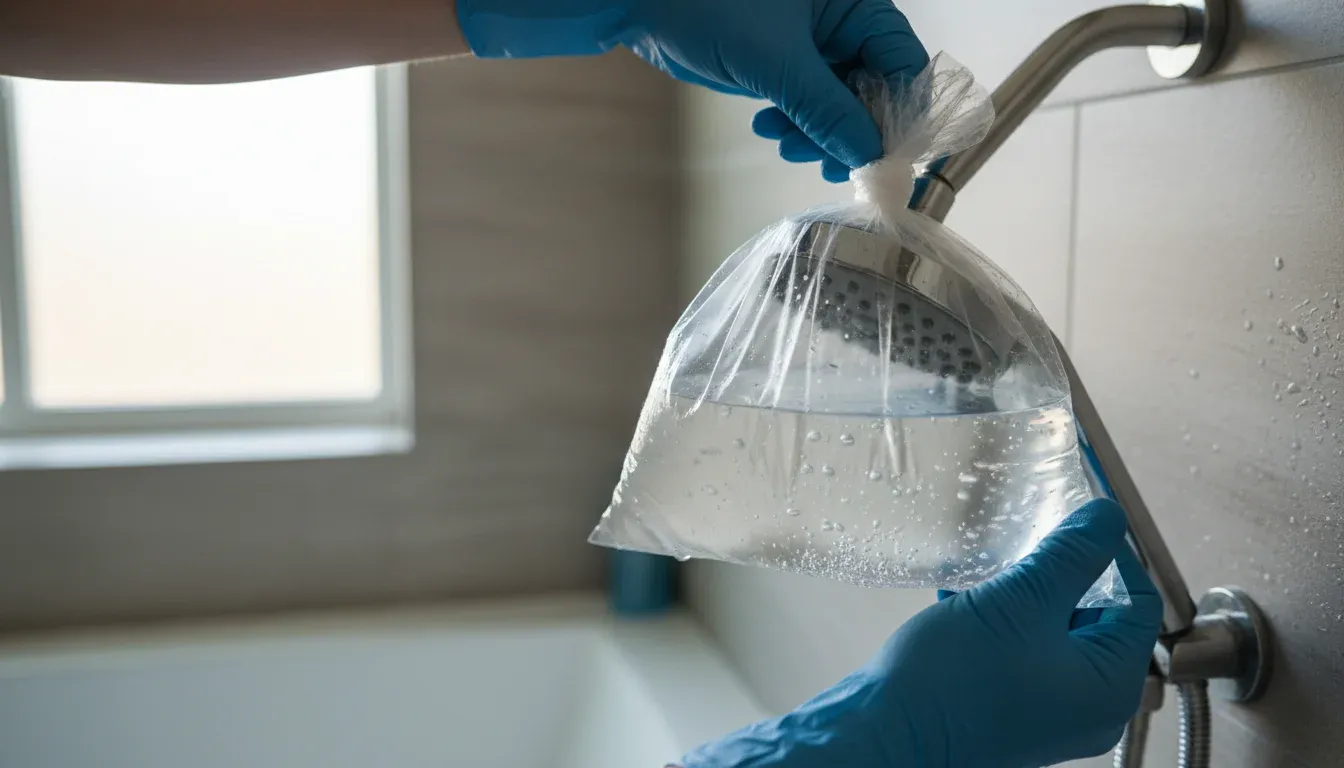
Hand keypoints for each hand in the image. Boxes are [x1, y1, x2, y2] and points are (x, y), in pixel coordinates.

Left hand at [455, 0, 928, 181]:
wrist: (641, 2)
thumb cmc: (708, 7)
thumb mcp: (777, 64)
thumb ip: (828, 110)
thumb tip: (869, 153)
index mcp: (853, 3)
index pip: (902, 62)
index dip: (896, 113)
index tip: (880, 157)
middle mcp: (839, 20)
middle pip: (872, 88)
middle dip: (849, 130)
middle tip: (825, 162)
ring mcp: (811, 42)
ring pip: (838, 102)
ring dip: (817, 132)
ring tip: (783, 141)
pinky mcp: (782, 62)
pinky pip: (807, 102)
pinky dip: (794, 123)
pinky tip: (768, 127)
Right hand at [679, 499, 1162, 767]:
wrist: (886, 731)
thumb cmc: (955, 680)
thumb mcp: (1020, 600)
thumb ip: (1071, 555)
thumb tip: (1107, 519)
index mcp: (1109, 685)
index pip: (1138, 604)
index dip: (1110, 555)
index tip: (1076, 522)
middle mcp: (1088, 706)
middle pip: (1098, 618)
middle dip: (1062, 572)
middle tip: (1031, 541)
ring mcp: (1048, 711)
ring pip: (1054, 631)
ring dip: (1027, 593)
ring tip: (994, 566)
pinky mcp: (1010, 708)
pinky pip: (1023, 651)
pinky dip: (1003, 619)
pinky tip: (967, 595)